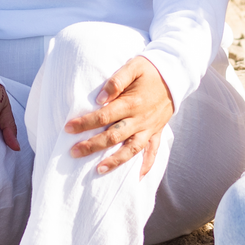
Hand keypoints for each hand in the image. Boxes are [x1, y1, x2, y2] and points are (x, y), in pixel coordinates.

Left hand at [65, 56, 173, 176]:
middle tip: (73, 152)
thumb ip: (116, 81)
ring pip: (131, 149)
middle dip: (92, 145)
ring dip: (115, 161)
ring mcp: (150, 128)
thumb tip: (100, 99)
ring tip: (99, 170)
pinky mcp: (157, 131)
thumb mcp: (133, 66)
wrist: (175, 74)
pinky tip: (137, 177)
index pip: (104, 116)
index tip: (68, 128)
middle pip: (114, 136)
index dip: (85, 123)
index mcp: (132, 103)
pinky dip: (146, 165)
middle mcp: (141, 119)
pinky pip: (153, 151)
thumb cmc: (150, 70)